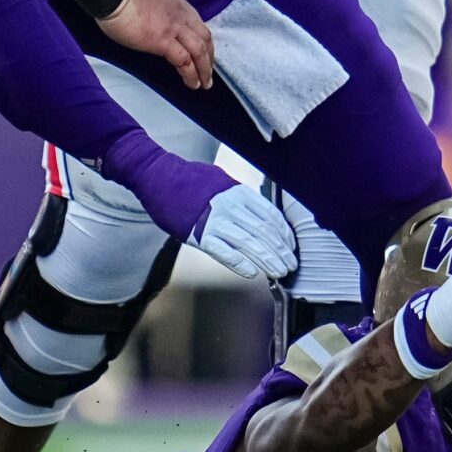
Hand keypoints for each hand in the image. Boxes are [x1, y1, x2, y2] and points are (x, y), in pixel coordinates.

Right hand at [96, 0, 214, 89]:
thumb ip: (158, 6)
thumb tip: (156, 19)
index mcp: (176, 1)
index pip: (197, 22)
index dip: (202, 39)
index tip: (203, 51)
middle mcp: (180, 13)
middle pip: (205, 37)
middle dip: (209, 56)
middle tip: (209, 71)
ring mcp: (173, 27)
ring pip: (199, 51)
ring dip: (204, 69)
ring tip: (205, 83)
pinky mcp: (162, 41)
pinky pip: (184, 61)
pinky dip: (191, 75)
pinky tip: (192, 83)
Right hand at [100, 135, 294, 278]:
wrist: (161, 178)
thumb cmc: (191, 180)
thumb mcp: (224, 181)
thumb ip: (243, 198)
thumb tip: (262, 217)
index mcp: (240, 193)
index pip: (271, 216)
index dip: (284, 235)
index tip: (290, 247)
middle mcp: (231, 207)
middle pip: (264, 233)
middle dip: (280, 252)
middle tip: (290, 265)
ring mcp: (216, 222)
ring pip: (249, 244)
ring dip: (267, 261)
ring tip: (278, 272)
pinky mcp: (199, 236)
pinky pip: (225, 253)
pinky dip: (241, 264)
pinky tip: (252, 273)